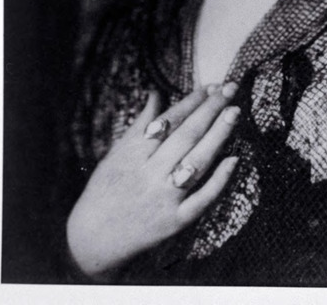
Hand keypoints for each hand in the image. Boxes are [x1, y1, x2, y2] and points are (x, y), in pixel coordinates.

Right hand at [66, 84, 239, 278]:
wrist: (92, 241)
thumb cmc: (103, 191)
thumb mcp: (116, 153)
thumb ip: (140, 123)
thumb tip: (156, 93)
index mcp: (134, 153)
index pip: (169, 121)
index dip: (191, 102)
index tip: (210, 86)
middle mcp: (149, 173)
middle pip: (185, 136)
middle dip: (210, 110)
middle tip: (230, 89)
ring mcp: (163, 198)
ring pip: (196, 162)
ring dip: (218, 136)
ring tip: (234, 112)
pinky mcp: (174, 222)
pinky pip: (201, 200)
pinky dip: (218, 180)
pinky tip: (234, 160)